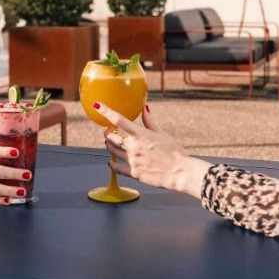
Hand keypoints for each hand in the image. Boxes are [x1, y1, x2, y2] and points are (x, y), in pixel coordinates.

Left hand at [95, 103, 210, 197]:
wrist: (180, 172)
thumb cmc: (174, 152)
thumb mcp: (162, 134)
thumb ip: (150, 122)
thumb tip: (145, 108)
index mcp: (140, 134)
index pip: (118, 120)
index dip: (105, 111)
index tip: (97, 105)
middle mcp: (133, 146)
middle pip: (111, 137)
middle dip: (108, 132)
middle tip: (108, 131)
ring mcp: (132, 160)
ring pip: (112, 151)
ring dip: (109, 146)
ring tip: (111, 144)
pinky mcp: (133, 173)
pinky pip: (116, 168)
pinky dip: (112, 164)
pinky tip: (112, 162)